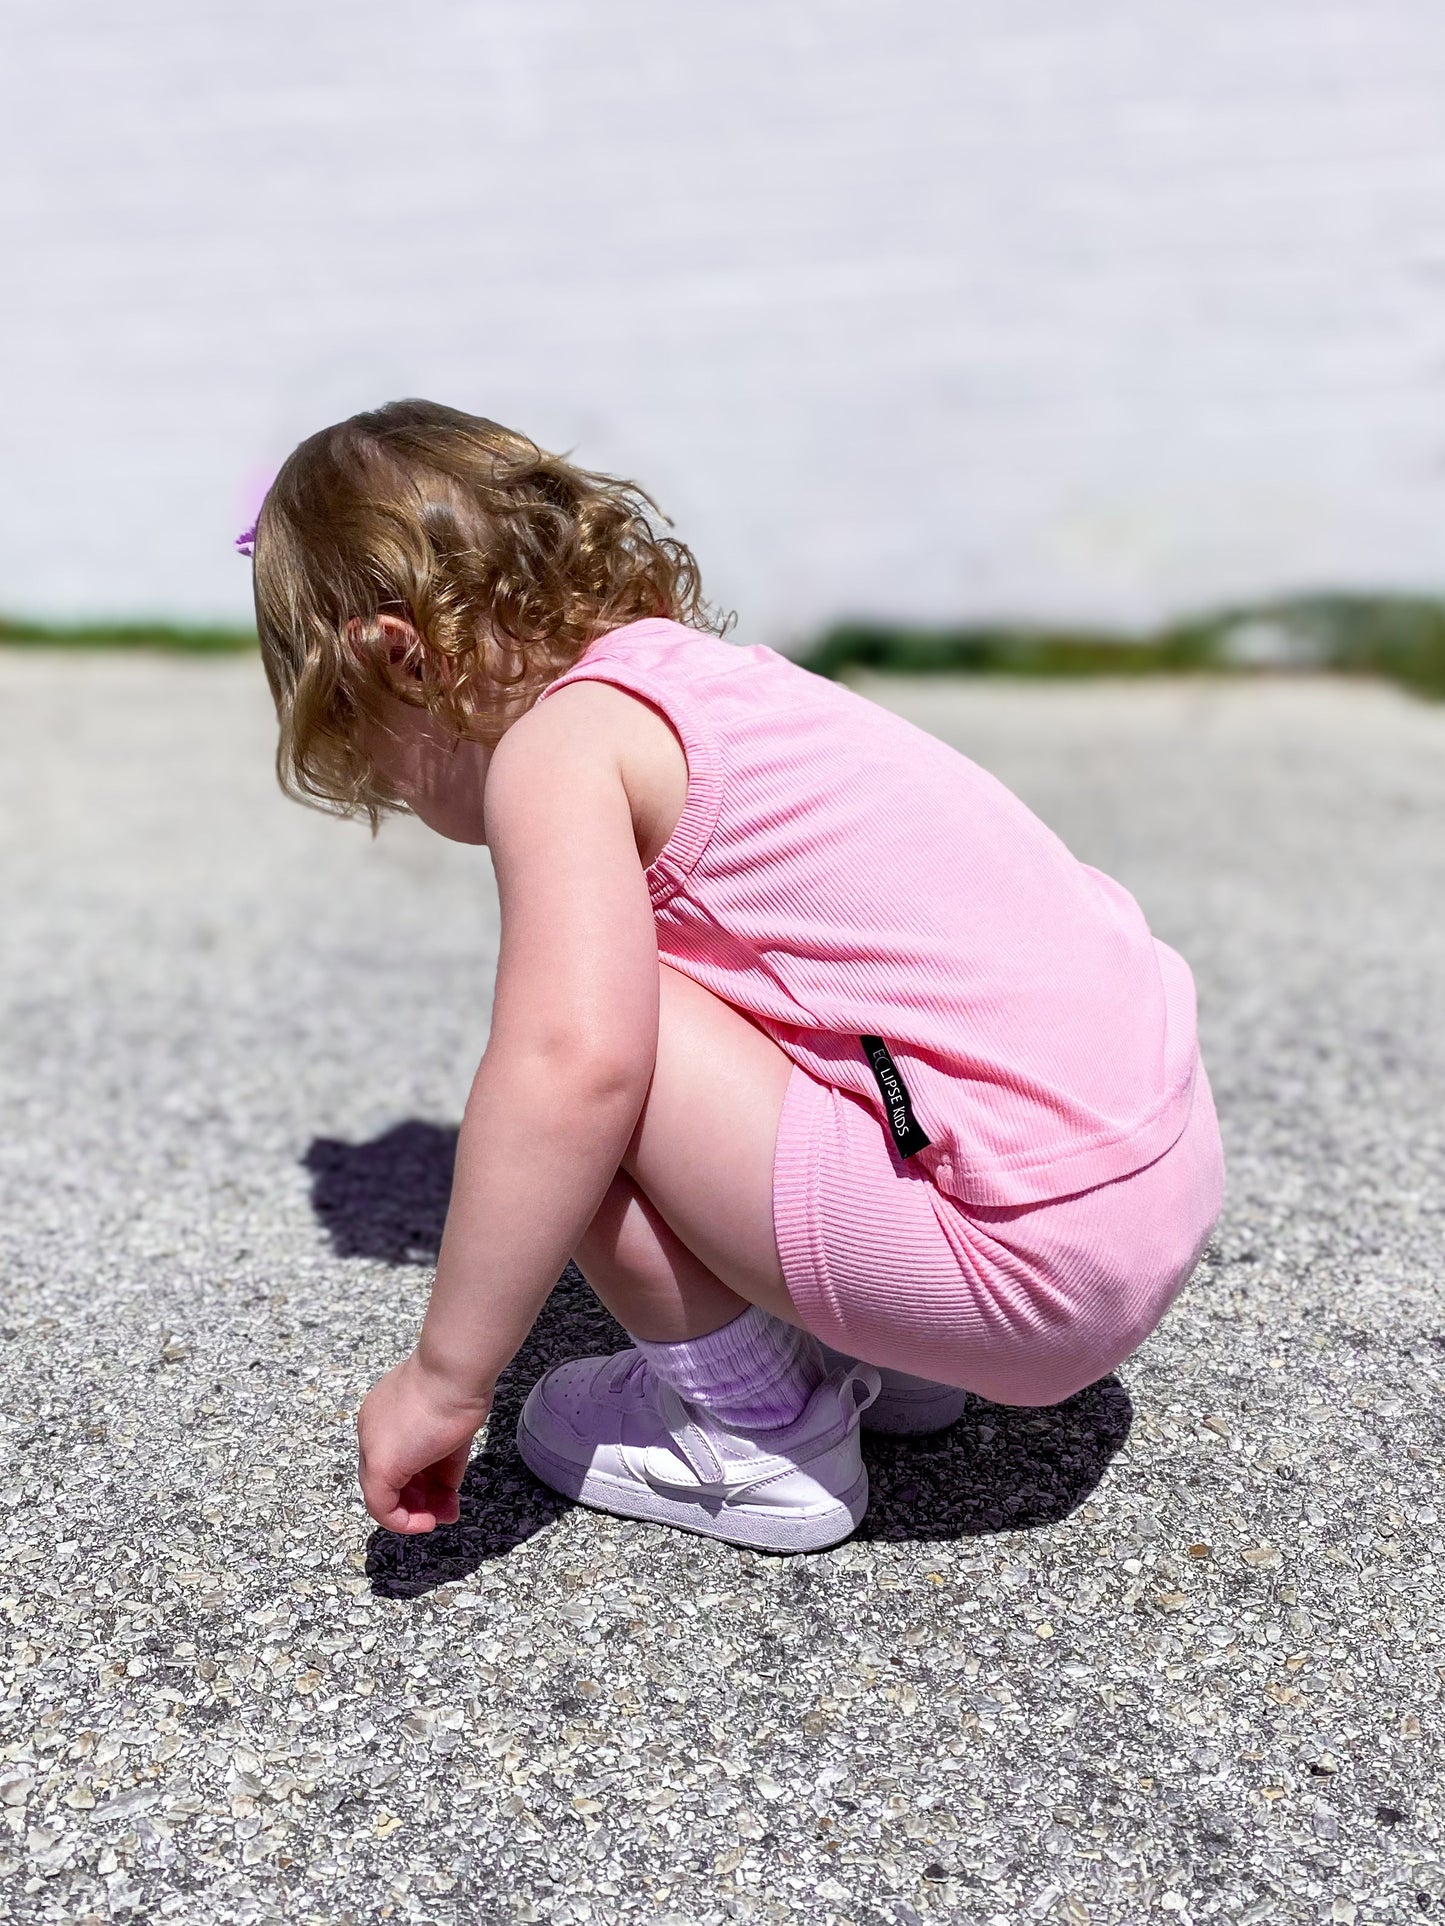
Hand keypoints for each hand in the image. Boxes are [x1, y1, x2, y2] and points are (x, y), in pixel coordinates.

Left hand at [356, 1352, 492, 1533]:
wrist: (454, 1370)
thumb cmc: (458, 1384)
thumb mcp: (451, 1425)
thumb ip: (445, 1459)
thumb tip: (449, 1489)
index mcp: (385, 1412)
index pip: (399, 1453)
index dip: (422, 1475)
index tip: (446, 1485)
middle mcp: (372, 1430)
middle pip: (389, 1475)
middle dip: (419, 1498)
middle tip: (444, 1510)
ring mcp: (372, 1447)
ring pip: (384, 1494)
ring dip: (414, 1512)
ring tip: (439, 1518)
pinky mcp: (380, 1465)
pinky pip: (382, 1507)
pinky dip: (404, 1521)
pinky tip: (427, 1522)